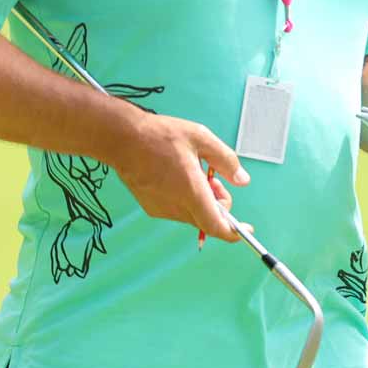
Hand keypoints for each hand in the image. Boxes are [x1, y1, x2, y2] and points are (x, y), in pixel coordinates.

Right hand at [106, 112, 249, 240]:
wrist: (121, 139)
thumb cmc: (160, 135)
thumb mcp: (201, 138)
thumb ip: (226, 160)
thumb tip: (243, 180)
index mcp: (191, 192)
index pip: (216, 226)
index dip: (234, 232)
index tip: (246, 229)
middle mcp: (176, 206)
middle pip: (207, 220)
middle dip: (218, 204)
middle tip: (213, 178)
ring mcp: (161, 209)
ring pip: (193, 215)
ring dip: (201, 200)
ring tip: (193, 172)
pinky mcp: (151, 207)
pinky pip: (177, 210)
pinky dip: (186, 200)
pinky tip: (178, 176)